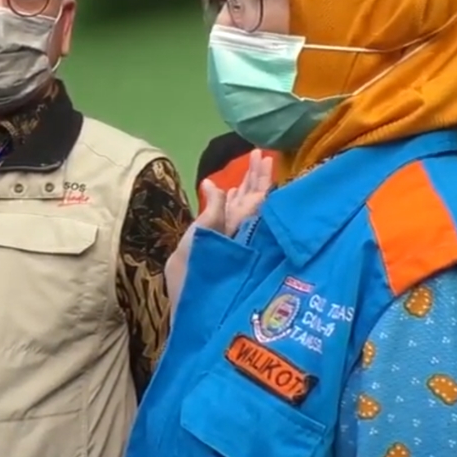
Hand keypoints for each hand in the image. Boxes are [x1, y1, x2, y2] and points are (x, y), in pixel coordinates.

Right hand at [165, 150, 273, 303]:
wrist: (190, 302)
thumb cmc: (196, 270)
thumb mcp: (201, 235)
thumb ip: (212, 209)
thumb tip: (214, 184)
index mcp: (240, 225)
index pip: (257, 196)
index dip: (261, 177)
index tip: (265, 157)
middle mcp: (240, 230)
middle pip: (253, 199)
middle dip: (255, 177)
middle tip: (258, 155)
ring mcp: (232, 238)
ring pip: (243, 208)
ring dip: (245, 187)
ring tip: (250, 167)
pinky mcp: (222, 243)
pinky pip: (232, 217)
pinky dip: (231, 203)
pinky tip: (230, 192)